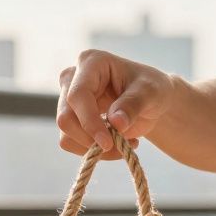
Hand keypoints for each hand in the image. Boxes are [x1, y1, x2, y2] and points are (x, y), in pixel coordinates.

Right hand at [57, 49, 176, 159]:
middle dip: (91, 139)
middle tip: (120, 146)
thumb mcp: (150, 93)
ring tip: (123, 144)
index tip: (108, 143)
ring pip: (66, 135)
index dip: (90, 121)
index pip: (78, 95)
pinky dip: (92, 152)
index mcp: (90, 62)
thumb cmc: (150, 89)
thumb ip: (133, 104)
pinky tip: (115, 145)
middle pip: (66, 118)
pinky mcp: (70, 119)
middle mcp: (72, 79)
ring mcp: (67, 100)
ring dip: (94, 149)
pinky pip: (71, 144)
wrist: (149, 101)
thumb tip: (116, 122)